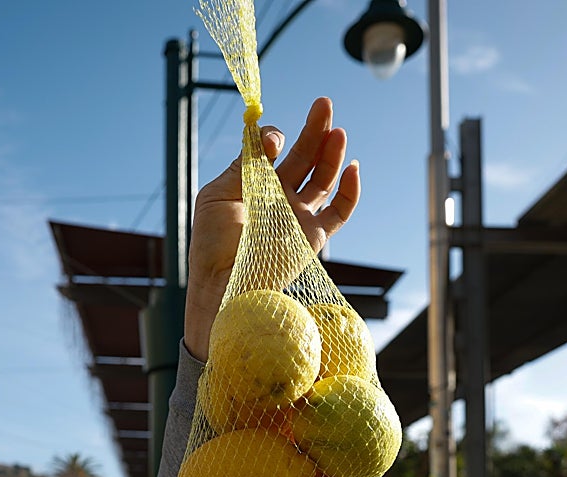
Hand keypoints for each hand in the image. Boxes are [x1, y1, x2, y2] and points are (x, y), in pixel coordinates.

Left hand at [184, 96, 360, 359]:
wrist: (224, 283)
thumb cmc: (213, 243)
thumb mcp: (218, 195)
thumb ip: (244, 164)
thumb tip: (271, 138)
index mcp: (253, 184)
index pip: (272, 150)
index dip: (274, 138)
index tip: (272, 140)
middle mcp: (278, 197)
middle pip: (304, 156)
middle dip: (314, 129)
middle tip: (323, 104)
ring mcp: (298, 215)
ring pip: (323, 178)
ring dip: (331, 152)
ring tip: (337, 129)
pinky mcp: (314, 235)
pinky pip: (340, 210)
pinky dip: (350, 189)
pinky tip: (352, 166)